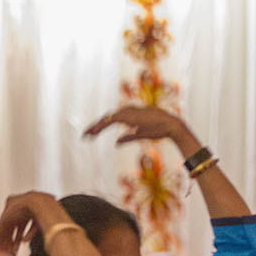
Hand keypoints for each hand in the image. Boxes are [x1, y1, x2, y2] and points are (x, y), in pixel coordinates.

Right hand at [0, 191, 62, 255]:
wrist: (40, 204)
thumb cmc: (21, 209)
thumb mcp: (5, 221)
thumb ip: (0, 232)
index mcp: (10, 201)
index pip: (4, 220)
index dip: (2, 233)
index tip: (2, 243)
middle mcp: (21, 202)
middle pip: (14, 223)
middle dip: (11, 237)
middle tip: (9, 248)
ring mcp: (32, 206)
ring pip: (24, 225)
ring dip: (18, 237)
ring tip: (17, 247)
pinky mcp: (43, 212)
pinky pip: (34, 224)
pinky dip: (30, 233)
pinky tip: (26, 240)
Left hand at [83, 105, 197, 152]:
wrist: (169, 125)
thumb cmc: (159, 130)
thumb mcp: (139, 135)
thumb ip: (127, 137)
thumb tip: (115, 143)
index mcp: (130, 115)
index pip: (112, 119)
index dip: (101, 126)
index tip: (92, 134)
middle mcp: (127, 111)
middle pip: (107, 118)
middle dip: (95, 126)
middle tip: (85, 135)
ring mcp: (127, 112)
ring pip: (107, 119)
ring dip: (96, 127)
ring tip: (87, 135)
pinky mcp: (128, 116)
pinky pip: (111, 120)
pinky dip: (102, 126)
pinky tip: (95, 132)